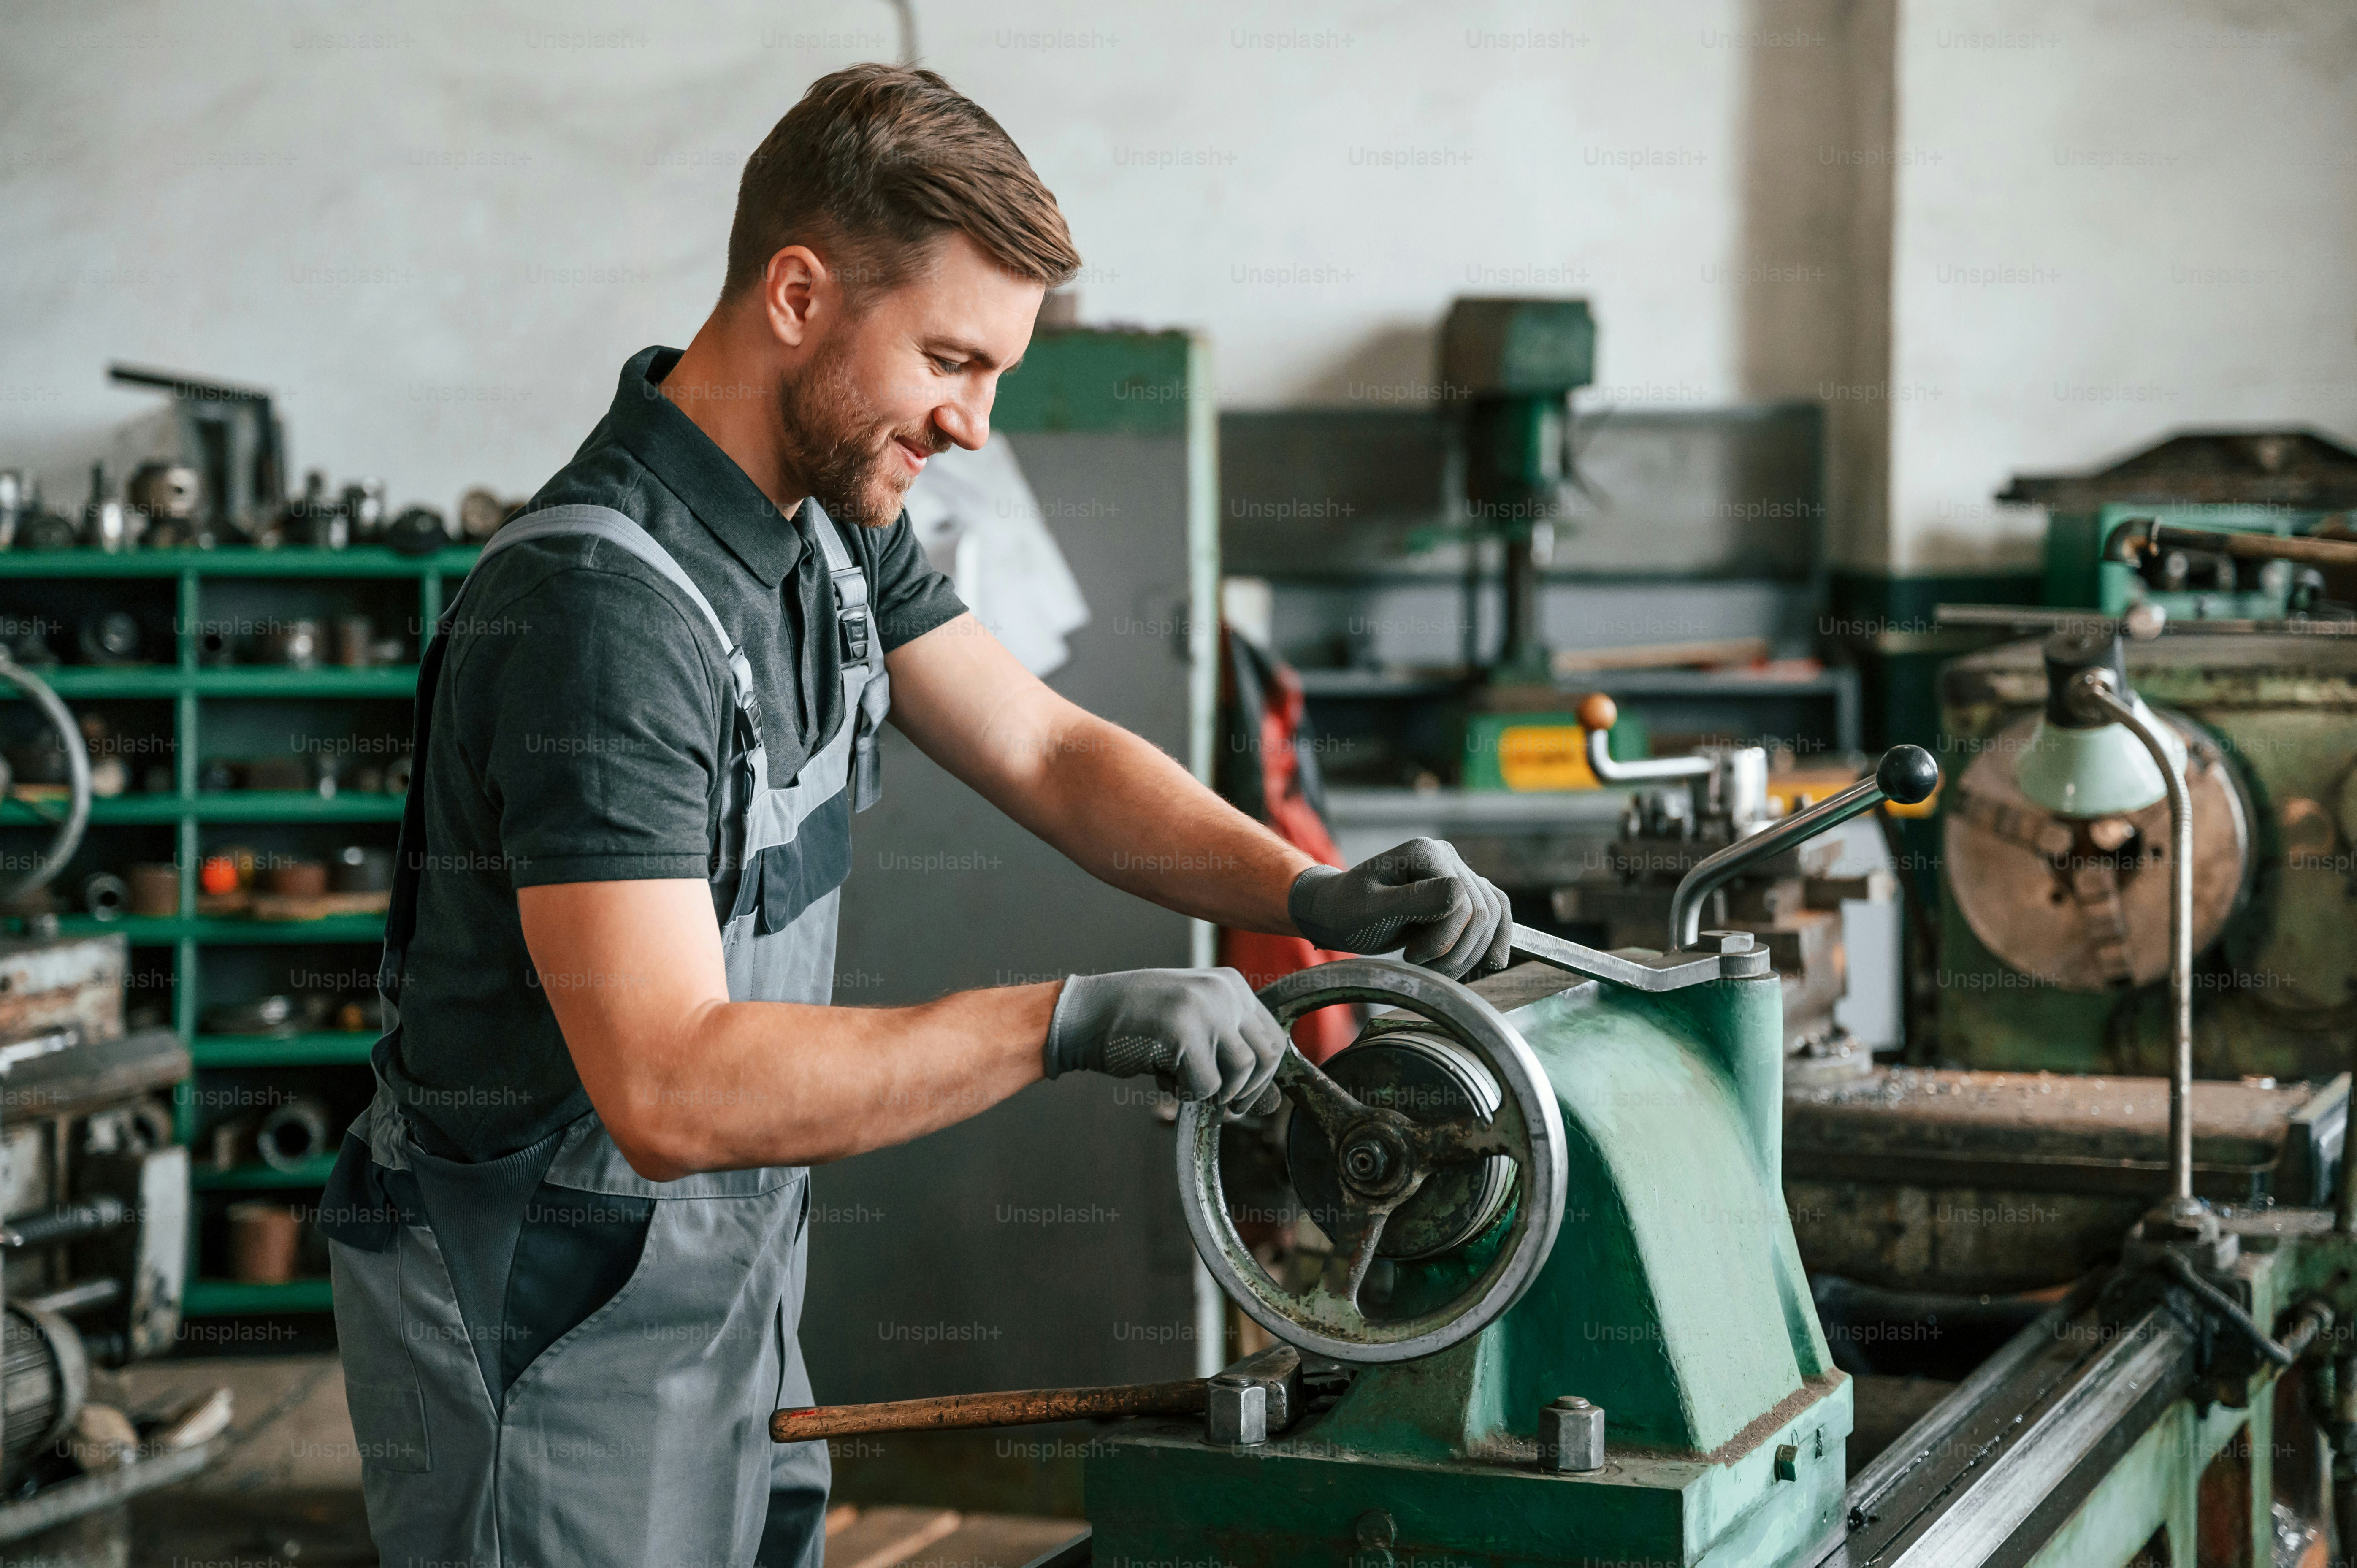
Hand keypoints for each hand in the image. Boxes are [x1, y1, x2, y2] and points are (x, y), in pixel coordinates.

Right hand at [1044, 969, 1285, 1114]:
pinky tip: (1162, 1077)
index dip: (1264, 1075)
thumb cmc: (1138, 1024)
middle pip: (1268, 1055)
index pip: (1273, 1036)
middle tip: (1228, 1107)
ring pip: (1241, 1072)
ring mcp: (1205, 1008)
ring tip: (1184, 1084)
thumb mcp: (1193, 1023)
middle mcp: (1224, 991)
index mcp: (1231, 984)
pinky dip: (1186, 1094)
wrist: (1085, 1016)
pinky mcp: (1184, 1031)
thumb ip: (1228, 1047)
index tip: (1244, 1095)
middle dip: (1250, 1090)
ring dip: (1217, 1093)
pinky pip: (1207, 1086)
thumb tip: (1272, 1100)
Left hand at [1288, 838, 1512, 978]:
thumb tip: (1461, 893)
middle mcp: (1447, 858)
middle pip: (1481, 912)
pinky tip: (1490, 963)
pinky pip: (1496, 914)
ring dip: (1470, 953)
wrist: (1336, 913)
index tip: (1410, 956)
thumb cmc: (1346, 910)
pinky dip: (1494, 940)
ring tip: (1437, 969)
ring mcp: (1457, 874)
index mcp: (1425, 853)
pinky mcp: (1462, 894)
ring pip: (1492, 916)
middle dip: (1456, 950)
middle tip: (1421, 965)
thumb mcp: (1371, 908)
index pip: (1461, 902)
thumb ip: (1414, 900)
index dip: (1443, 938)